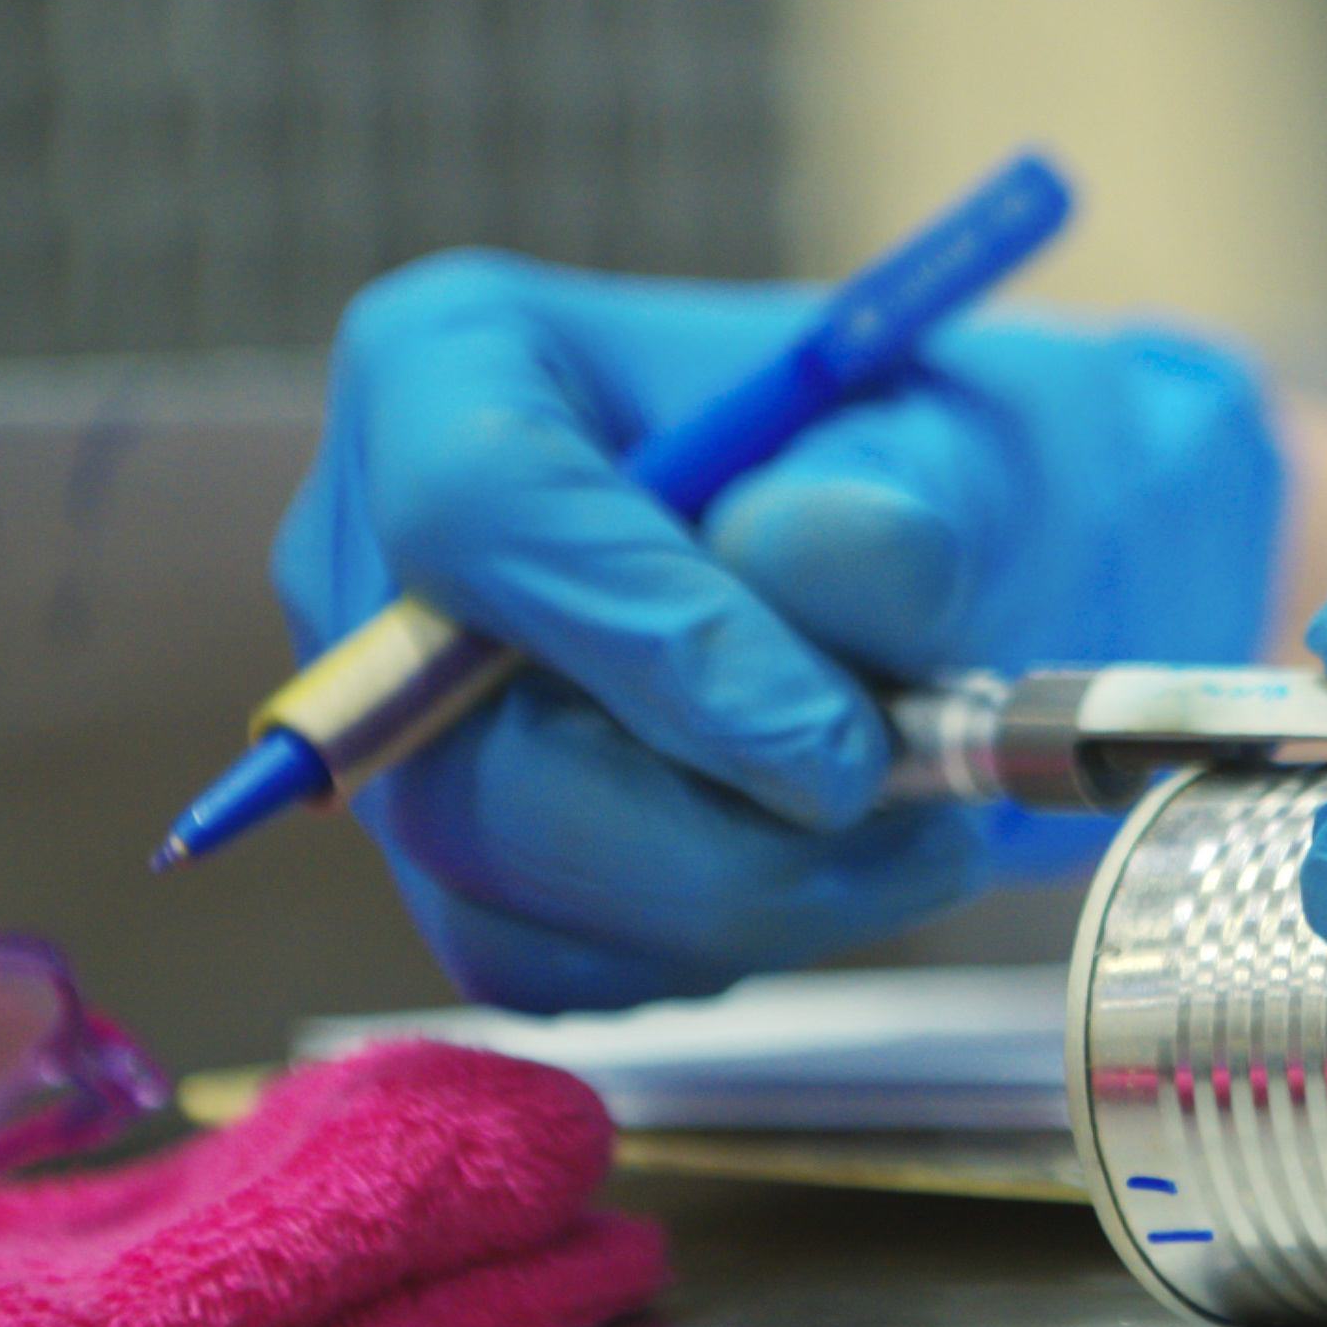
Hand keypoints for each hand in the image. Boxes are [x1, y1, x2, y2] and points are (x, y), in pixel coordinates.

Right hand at [276, 250, 1279, 1009]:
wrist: (949, 567)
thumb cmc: (924, 472)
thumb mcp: (954, 446)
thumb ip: (886, 503)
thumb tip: (793, 558)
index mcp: (452, 363)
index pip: (477, 508)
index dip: (650, 646)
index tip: (836, 751)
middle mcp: (373, 554)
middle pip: (470, 761)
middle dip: (718, 838)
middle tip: (928, 823)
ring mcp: (392, 726)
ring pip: (506, 894)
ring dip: (744, 901)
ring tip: (921, 827)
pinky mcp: (449, 859)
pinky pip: (546, 963)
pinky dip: (712, 944)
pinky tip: (825, 864)